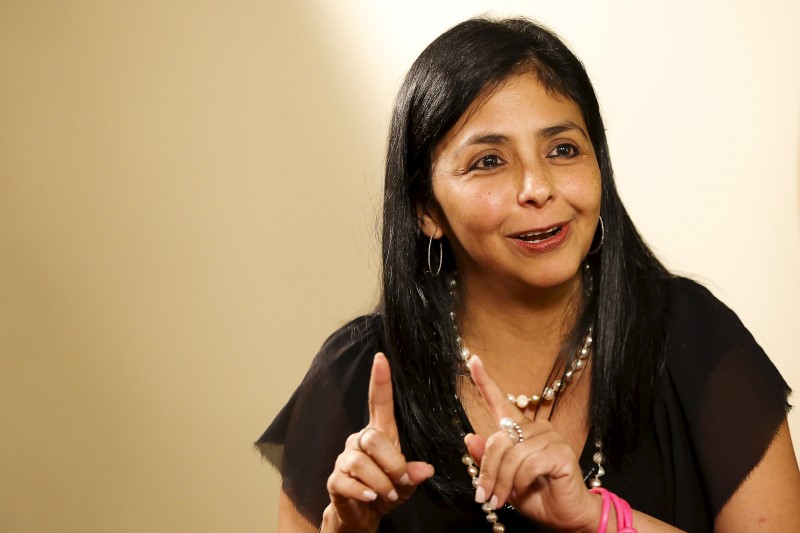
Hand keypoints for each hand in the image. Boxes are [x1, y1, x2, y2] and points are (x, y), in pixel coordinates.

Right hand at [322, 353, 434, 531]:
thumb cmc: (386, 490)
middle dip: (392, 463)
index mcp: (379, 433)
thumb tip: (425, 469)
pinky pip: (346, 481)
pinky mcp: (334, 480)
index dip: (380, 381)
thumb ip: (414, 475)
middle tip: (401, 481)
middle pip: (373, 438)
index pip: (379, 402)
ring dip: (380, 482)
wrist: (362, 515)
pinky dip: (362, 492)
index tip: (382, 358)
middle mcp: (359, 441)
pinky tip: (372, 497)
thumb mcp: (406, 484)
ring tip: (387, 493)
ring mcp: (344, 459)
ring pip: (360, 462)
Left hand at [465, 355, 599, 531]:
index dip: (484, 381)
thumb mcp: (503, 480)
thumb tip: (468, 438)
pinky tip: (523, 490)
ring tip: (500, 499)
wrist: (566, 517)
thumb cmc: (536, 496)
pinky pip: (528, 464)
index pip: (500, 401)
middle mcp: (536, 428)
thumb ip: (487, 461)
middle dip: (488, 471)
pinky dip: (519, 481)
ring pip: (511, 454)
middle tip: (485, 496)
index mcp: (520, 430)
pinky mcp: (561, 452)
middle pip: (498, 440)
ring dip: (502, 481)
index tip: (472, 359)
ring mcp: (550, 438)